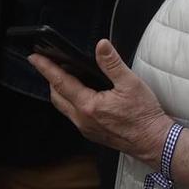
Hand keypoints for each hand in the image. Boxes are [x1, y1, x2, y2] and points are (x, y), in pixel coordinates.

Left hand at [32, 39, 173, 167]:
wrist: (153, 141)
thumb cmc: (144, 115)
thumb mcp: (130, 83)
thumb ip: (112, 63)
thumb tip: (101, 46)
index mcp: (89, 106)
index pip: (60, 82)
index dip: (46, 68)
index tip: (34, 58)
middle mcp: (82, 119)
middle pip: (57, 96)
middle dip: (51, 78)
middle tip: (52, 63)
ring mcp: (86, 128)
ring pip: (64, 107)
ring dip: (61, 90)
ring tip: (67, 75)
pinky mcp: (92, 133)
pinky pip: (74, 115)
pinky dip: (71, 101)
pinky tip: (82, 93)